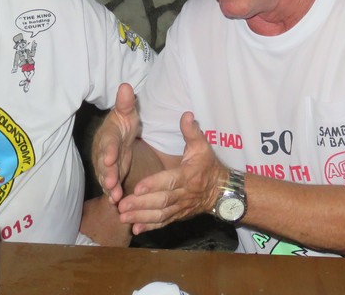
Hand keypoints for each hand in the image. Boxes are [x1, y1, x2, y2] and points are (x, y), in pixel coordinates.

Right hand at [92, 84, 140, 203]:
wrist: (120, 134)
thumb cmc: (123, 122)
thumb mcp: (127, 112)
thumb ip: (126, 103)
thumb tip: (126, 85)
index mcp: (109, 135)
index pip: (108, 142)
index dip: (108, 150)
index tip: (111, 157)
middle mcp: (104, 151)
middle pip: (104, 163)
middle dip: (107, 173)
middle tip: (111, 183)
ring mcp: (106, 164)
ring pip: (106, 176)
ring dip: (110, 187)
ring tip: (115, 197)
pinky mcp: (111, 174)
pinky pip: (111, 185)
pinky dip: (113, 193)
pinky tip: (116, 202)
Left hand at [118, 112, 226, 234]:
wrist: (222, 191)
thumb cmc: (208, 166)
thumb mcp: (203, 146)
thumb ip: (191, 132)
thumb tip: (186, 114)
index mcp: (189, 175)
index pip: (170, 181)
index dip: (154, 184)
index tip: (137, 187)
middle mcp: (185, 194)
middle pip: (162, 200)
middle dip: (141, 204)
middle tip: (122, 205)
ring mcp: (181, 207)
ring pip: (160, 214)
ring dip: (141, 217)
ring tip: (122, 217)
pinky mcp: (178, 216)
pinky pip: (163, 222)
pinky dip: (149, 227)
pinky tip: (134, 229)